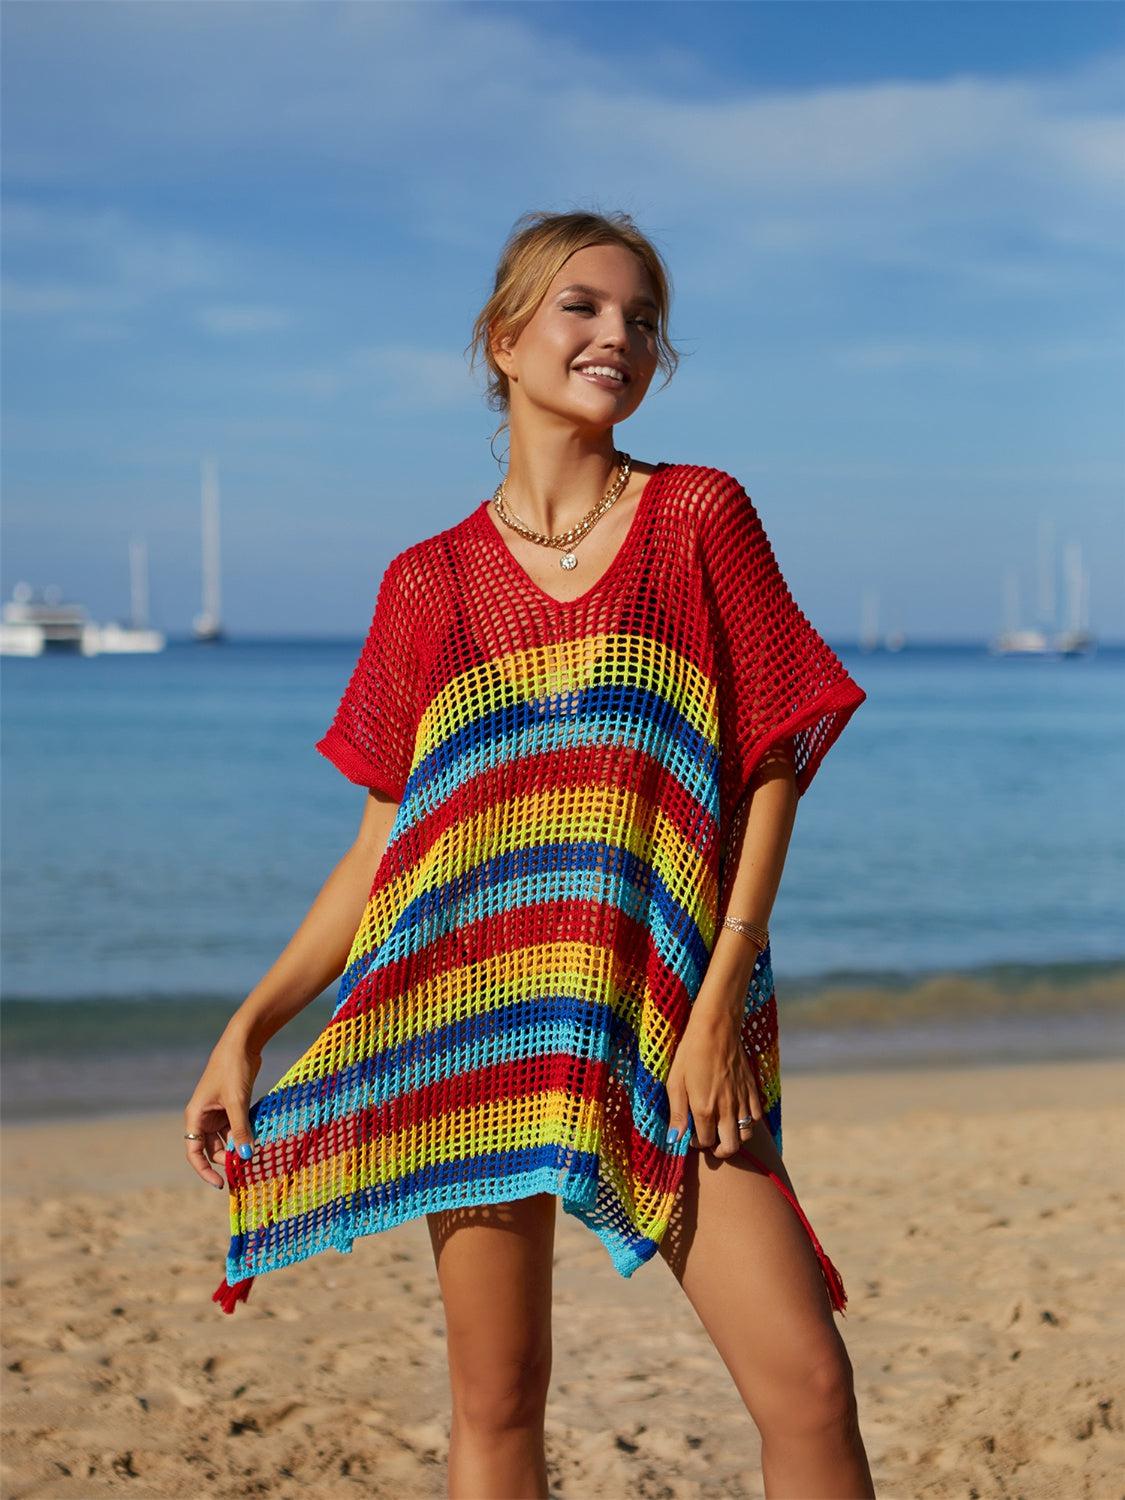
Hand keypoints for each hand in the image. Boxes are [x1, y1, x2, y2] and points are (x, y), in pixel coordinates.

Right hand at [183, 1033, 262, 1187]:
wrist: (243, 1042)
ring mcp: (217, 1112)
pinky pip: (236, 1127)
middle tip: (248, 1165)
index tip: (221, 1184)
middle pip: (211, 1148)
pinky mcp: (231, 1106)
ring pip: (225, 1139)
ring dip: (239, 1146)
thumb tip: (246, 1156)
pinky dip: (245, 1134)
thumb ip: (241, 1130)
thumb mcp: (237, 1102)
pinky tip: (259, 1139)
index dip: (205, 1170)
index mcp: (195, 1115)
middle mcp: (203, 1116)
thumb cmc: (233, 1069)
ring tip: (256, 1152)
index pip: (194, 1152)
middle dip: (228, 1158)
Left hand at [665, 1007, 762, 1159]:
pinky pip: (755, 1117)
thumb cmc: (690, 1053)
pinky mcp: (752, 1089)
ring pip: (745, 1135)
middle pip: (730, 1147)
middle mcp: (726, 1109)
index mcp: (704, 1109)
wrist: (716, 1028)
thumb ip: (677, 1114)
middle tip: (711, 1142)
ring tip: (723, 1128)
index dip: (697, 1143)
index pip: (706, 1143)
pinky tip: (736, 1113)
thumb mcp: (675, 1082)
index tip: (692, 1135)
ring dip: (735, 1137)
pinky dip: (748, 1122)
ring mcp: (742, 1100)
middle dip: (720, 1151)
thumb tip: (673, 1139)